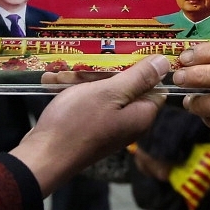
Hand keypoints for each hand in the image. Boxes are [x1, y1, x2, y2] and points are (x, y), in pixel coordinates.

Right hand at [9, 54, 169, 196]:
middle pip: (126, 86)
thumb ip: (139, 78)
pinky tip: (54, 83)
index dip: (140, 68)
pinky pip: (88, 102)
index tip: (122, 53)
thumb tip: (166, 63)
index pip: (154, 85)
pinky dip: (74, 91)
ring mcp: (110, 125)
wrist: (44, 156)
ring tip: (60, 75)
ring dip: (82, 79)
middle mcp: (129, 121)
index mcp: (141, 114)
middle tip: (81, 65)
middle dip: (103, 71)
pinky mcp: (91, 127)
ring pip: (103, 91)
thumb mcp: (109, 93)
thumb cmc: (77, 123)